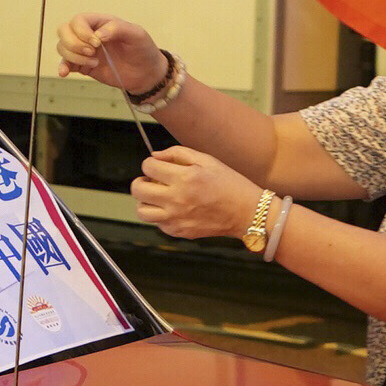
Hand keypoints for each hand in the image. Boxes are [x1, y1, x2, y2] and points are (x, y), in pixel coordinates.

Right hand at [57, 12, 165, 96]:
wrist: (146, 73)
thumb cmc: (143, 49)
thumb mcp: (136, 34)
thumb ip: (117, 29)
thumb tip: (98, 35)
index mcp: (100, 22)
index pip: (78, 20)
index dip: (82, 31)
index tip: (97, 43)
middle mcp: (89, 34)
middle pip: (64, 31)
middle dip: (74, 43)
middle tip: (92, 53)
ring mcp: (84, 50)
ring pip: (62, 47)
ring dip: (73, 56)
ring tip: (93, 63)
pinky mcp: (83, 66)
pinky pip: (65, 64)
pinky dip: (62, 67)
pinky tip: (64, 73)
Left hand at [133, 145, 266, 242]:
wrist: (247, 212)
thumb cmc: (229, 183)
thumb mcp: (207, 160)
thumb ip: (178, 154)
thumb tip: (155, 155)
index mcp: (184, 178)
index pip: (148, 167)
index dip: (150, 164)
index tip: (159, 166)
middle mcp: (176, 200)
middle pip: (137, 190)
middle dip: (141, 181)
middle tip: (153, 180)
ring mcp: (176, 219)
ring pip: (142, 211)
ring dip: (146, 201)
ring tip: (159, 196)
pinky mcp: (179, 232)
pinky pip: (158, 224)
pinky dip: (160, 215)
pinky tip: (174, 209)